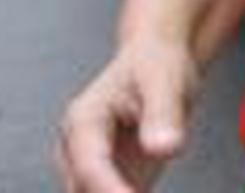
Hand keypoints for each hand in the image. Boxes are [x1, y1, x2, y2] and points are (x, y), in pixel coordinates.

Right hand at [53, 37, 198, 192]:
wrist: (157, 63)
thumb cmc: (155, 66)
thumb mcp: (165, 80)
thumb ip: (163, 114)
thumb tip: (164, 148)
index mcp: (83, 121)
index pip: (90, 165)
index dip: (110, 189)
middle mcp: (79, 149)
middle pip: (83, 192)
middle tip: (140, 191)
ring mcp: (92, 168)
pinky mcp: (113, 180)